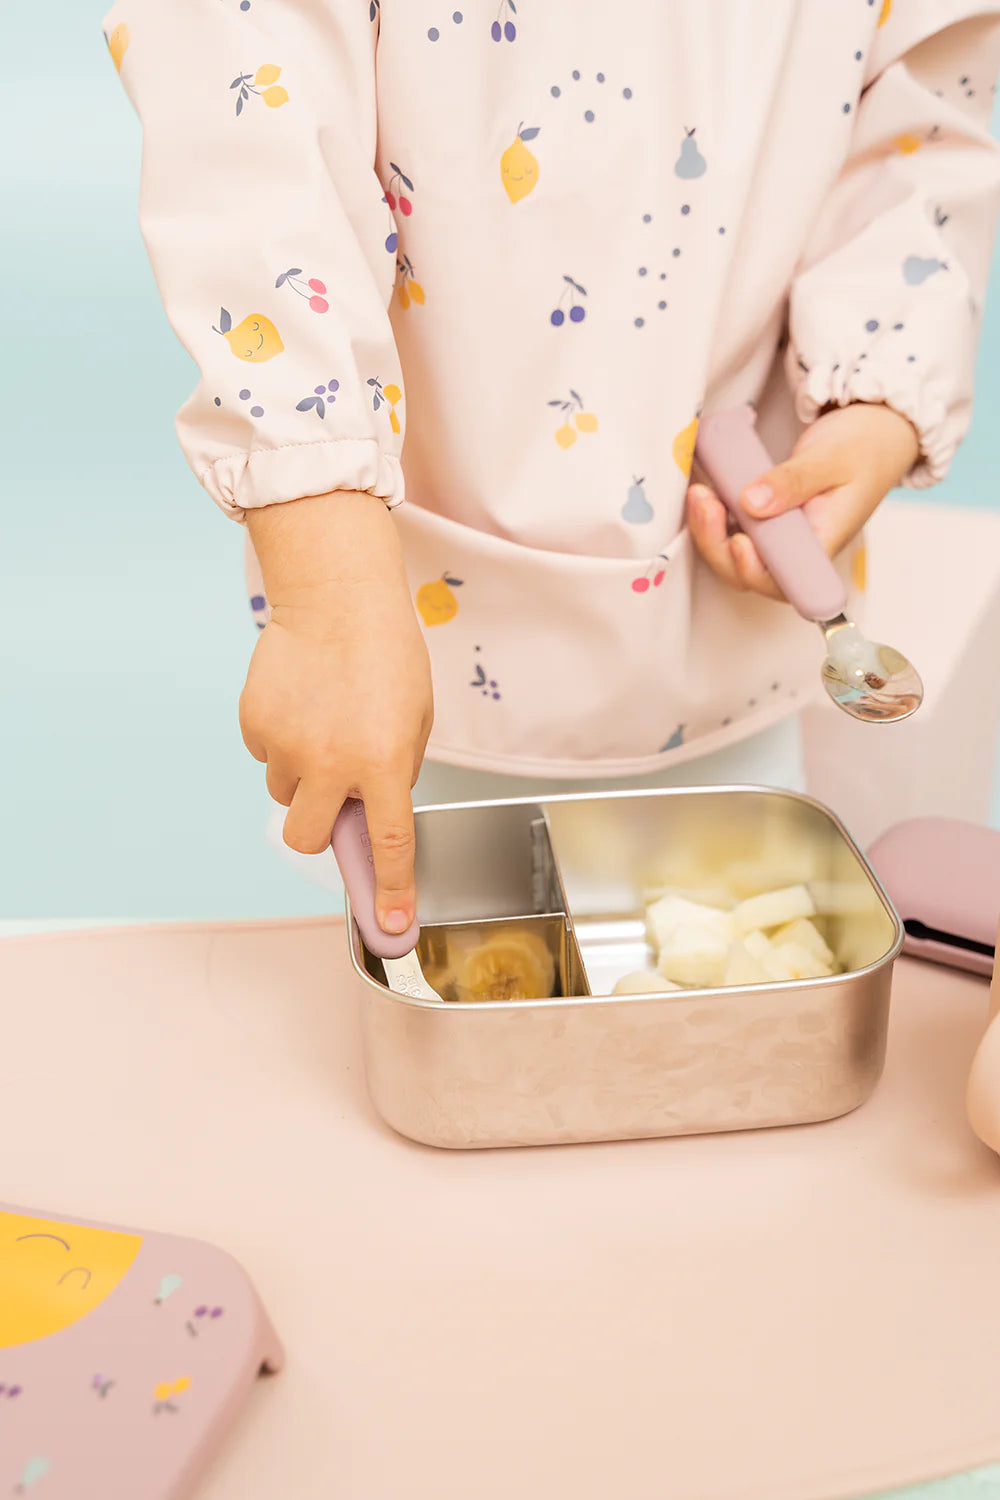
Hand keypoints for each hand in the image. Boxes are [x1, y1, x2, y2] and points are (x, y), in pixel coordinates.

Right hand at [240, 492, 432, 934]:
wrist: (335, 596)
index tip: (392, 926)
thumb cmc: (386, 654)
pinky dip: (282, 741)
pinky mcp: (254, 724)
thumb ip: (393, 771)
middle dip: (320, 828)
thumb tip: (368, 814)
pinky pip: (266, 755)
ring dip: (303, 776)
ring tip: (322, 723)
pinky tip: (301, 703)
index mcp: (383, 762)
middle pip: (308, 838)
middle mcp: (331, 762)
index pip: (388, 844)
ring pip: (286, 793)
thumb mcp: (414, 718)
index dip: (390, 891)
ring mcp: (286, 745)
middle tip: (333, 797)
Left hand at [687, 403, 919, 600]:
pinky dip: (715, 518)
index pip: (785, 581)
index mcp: (823, 545)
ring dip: (710, 530)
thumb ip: (793, 481)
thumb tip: (753, 502)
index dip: (755, 572)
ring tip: (701, 494)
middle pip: (749, 572)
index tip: (740, 542)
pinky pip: (733, 532)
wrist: (872, 436)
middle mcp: (799, 551)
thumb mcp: (831, 459)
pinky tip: (705, 494)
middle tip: (705, 502)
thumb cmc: (862, 450)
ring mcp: (781, 539)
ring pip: (735, 555)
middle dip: (718, 544)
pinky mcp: (766, 523)